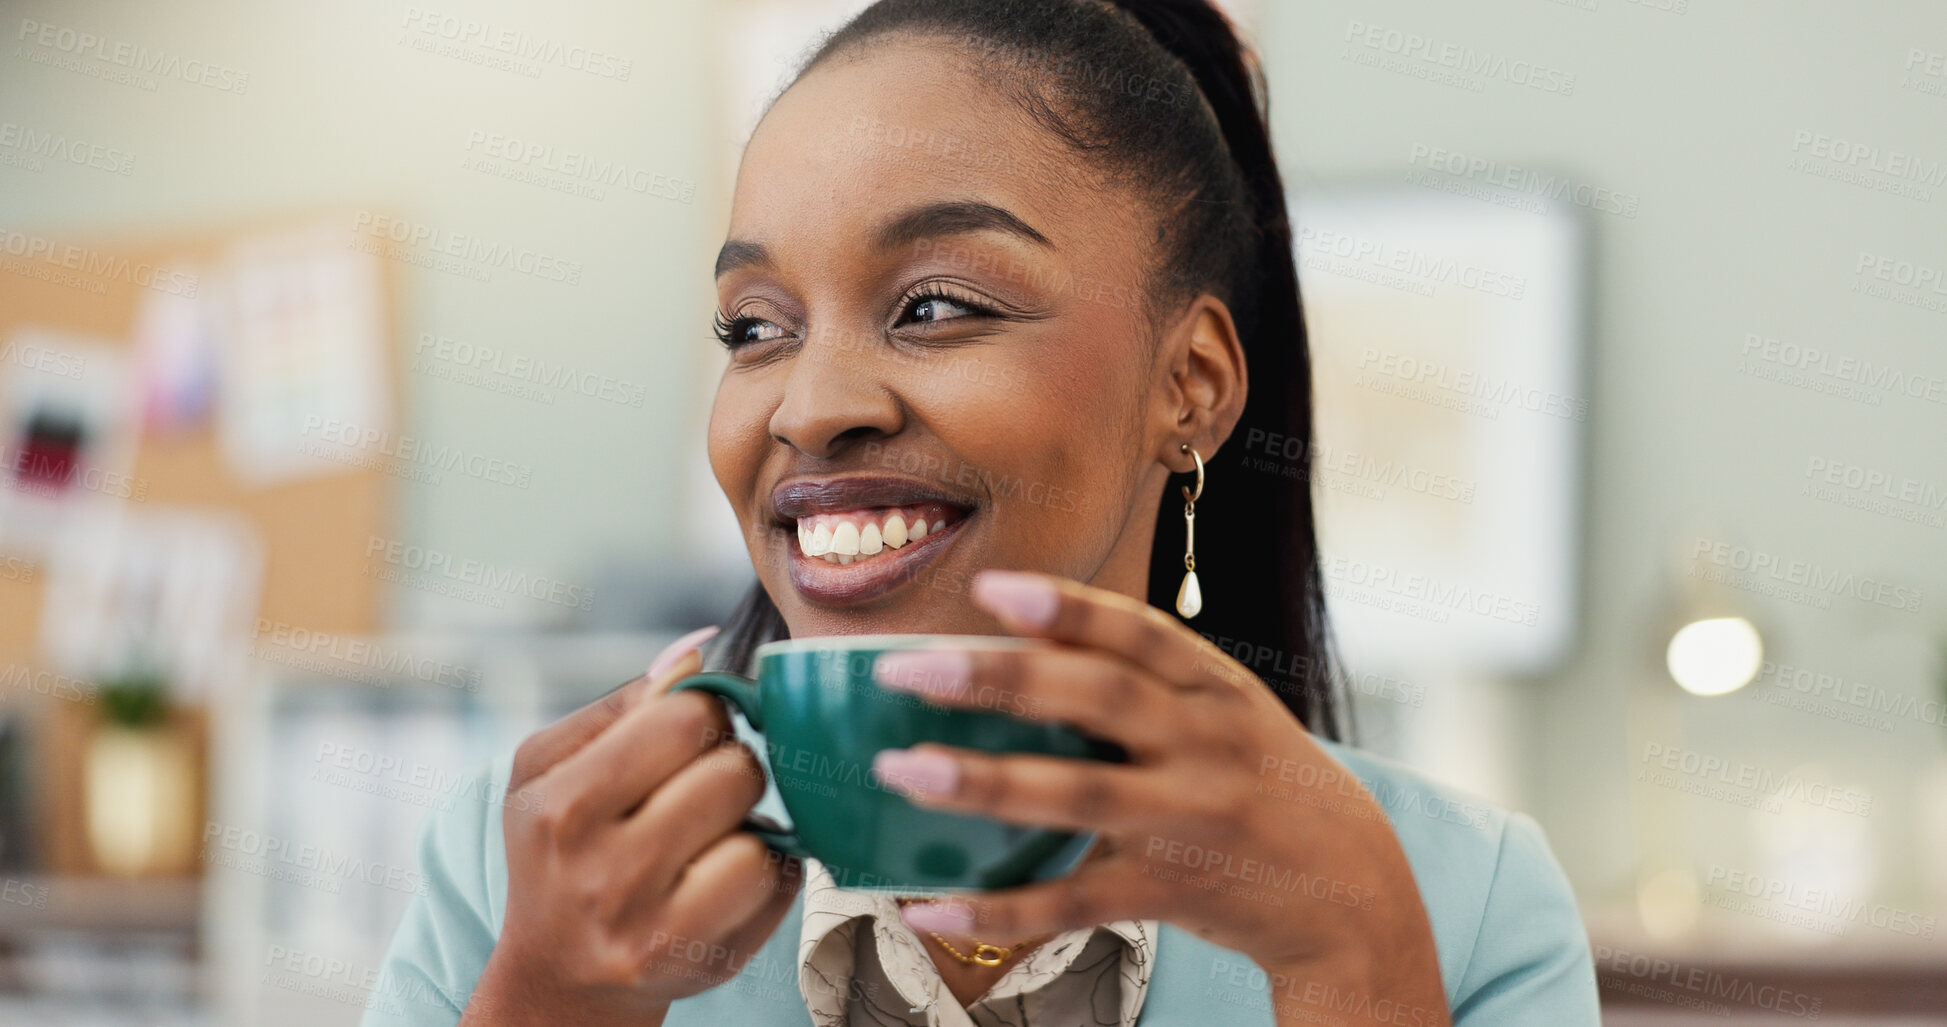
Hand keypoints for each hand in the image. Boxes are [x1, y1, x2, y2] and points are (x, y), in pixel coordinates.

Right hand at [464, 627, 801, 1026]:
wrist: (559, 971)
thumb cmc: (558, 848)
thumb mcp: (549, 768)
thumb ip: (623, 705)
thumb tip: (696, 651)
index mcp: (562, 809)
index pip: (684, 719)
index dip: (703, 714)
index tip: (689, 735)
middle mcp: (607, 876)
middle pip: (733, 772)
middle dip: (730, 765)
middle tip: (702, 784)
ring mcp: (660, 928)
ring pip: (762, 835)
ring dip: (749, 822)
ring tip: (712, 831)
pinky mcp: (708, 962)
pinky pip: (781, 882)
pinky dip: (770, 866)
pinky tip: (729, 870)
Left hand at [868, 571, 1450, 1026]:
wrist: (1351, 886)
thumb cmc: (1258, 777)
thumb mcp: (1225, 709)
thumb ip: (1144, 676)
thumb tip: (1022, 636)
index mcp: (1216, 687)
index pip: (1140, 633)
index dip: (1066, 608)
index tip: (990, 589)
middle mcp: (1206, 745)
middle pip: (1099, 700)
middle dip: (1000, 680)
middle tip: (909, 670)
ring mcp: (1190, 819)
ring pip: (1078, 796)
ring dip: (983, 783)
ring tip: (903, 771)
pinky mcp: (1172, 892)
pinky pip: (1075, 902)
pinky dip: (999, 907)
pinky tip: (928, 905)